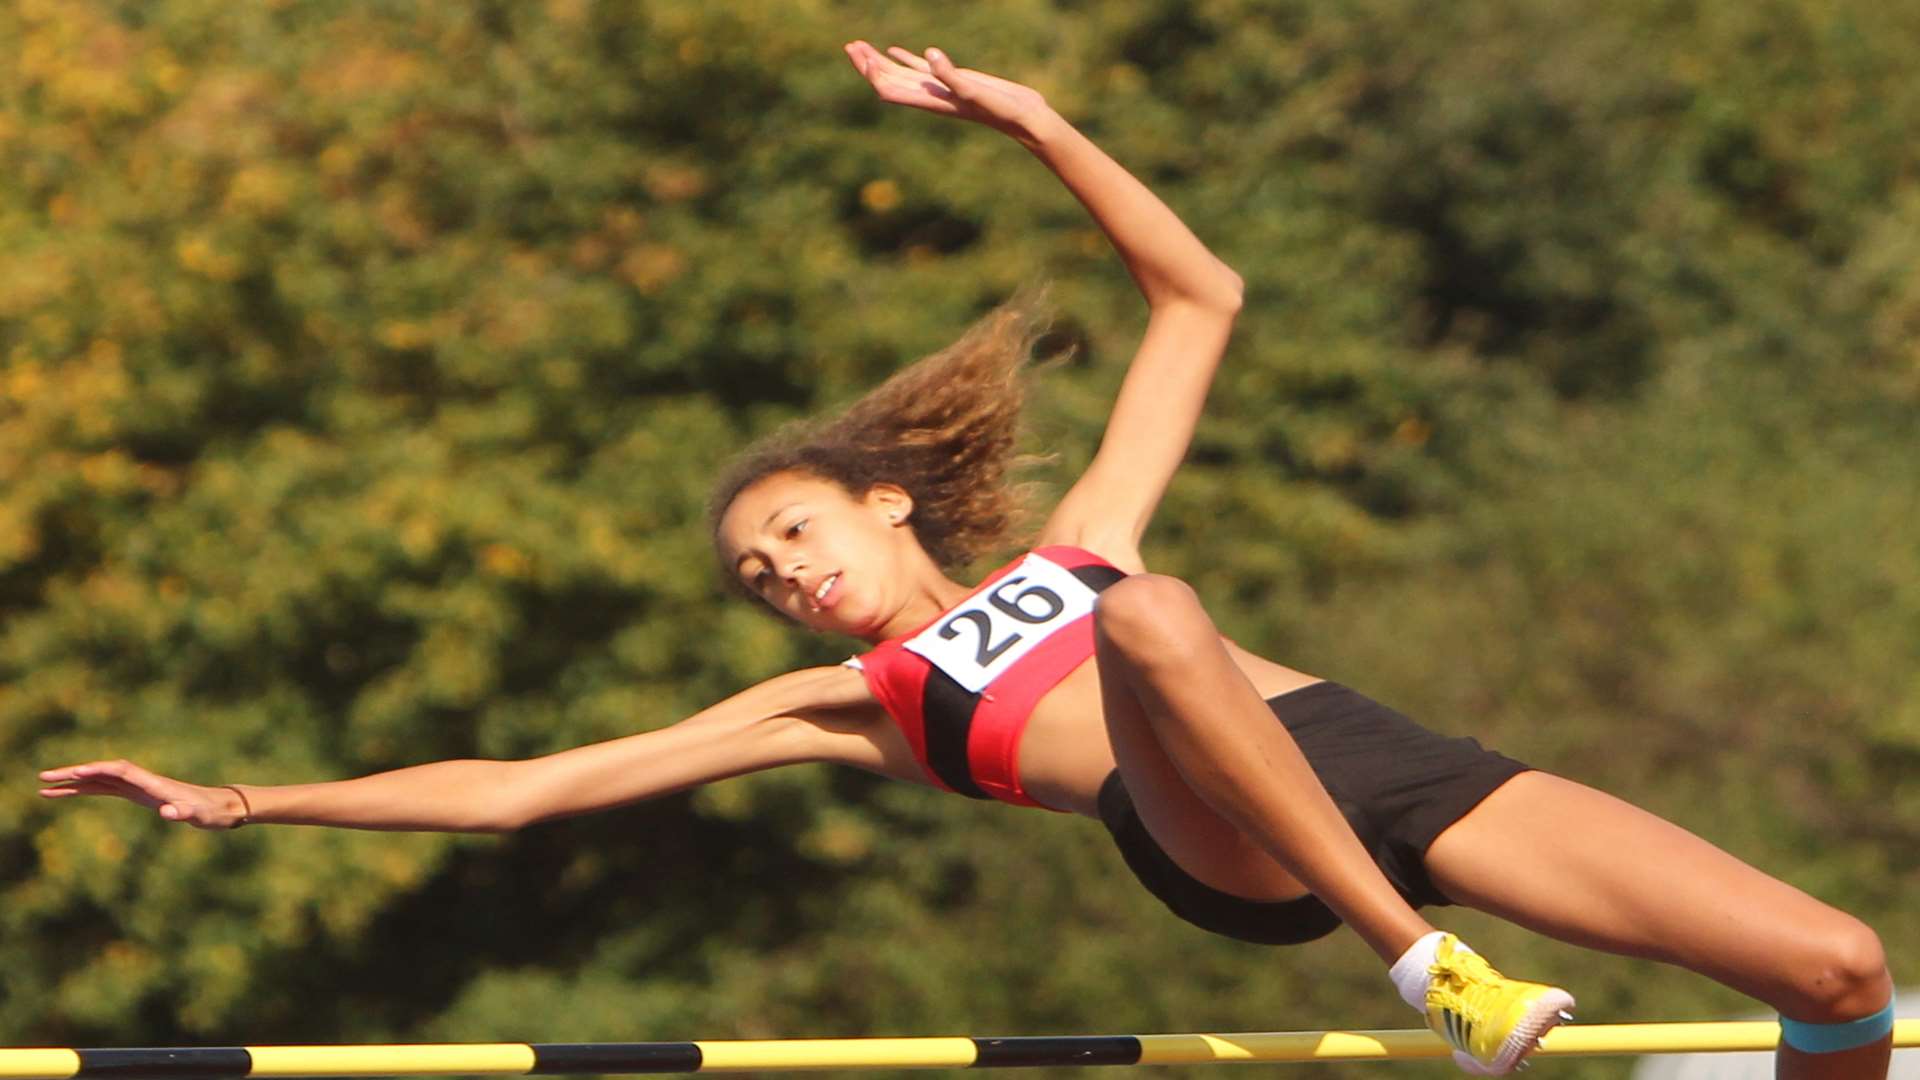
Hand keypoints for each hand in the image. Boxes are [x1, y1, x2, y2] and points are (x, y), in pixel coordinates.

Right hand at [38, 759, 246, 829]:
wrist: (221, 807)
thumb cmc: (210, 812)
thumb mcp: (199, 816)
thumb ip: (184, 813)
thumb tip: (169, 813)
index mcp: (154, 784)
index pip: (121, 771)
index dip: (99, 770)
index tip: (77, 772)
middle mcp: (143, 781)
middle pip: (102, 772)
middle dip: (74, 774)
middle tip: (43, 778)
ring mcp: (139, 787)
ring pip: (99, 781)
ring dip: (73, 782)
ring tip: (43, 787)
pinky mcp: (138, 794)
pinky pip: (105, 789)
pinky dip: (85, 789)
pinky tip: (67, 793)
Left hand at [843, 41, 1053, 142]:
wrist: (1024, 118)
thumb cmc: (1002, 109)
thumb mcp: (975, 90)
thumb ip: (951, 74)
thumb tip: (929, 54)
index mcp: (931, 100)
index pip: (891, 89)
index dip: (873, 74)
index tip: (861, 56)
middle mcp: (931, 96)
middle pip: (889, 81)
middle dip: (868, 64)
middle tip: (850, 46)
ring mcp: (941, 88)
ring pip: (901, 73)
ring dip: (880, 61)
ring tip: (859, 46)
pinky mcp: (953, 80)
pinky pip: (922, 68)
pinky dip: (905, 59)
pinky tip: (895, 51)